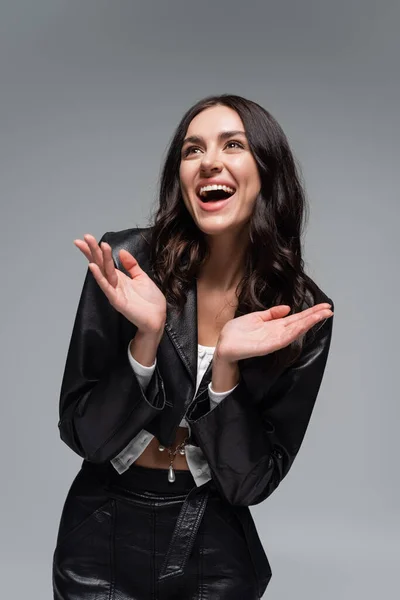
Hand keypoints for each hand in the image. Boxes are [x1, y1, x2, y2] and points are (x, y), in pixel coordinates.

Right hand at [74, 233, 166, 332]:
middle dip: (93, 250)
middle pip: (101, 264)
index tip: (85, 238)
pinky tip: (93, 267)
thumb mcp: (142, 277)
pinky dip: (99, 277)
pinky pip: (106, 287)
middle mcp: (114, 284)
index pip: (104, 261)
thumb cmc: (151, 301)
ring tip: (90, 246)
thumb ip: (132, 265)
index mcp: (119, 278)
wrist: (157, 318)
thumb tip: (121, 251)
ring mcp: (114, 292)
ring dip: (97, 258)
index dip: (96, 250)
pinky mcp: (117, 301)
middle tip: (85, 237)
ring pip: (103, 272)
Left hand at [216, 303, 332, 362]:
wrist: (224, 344)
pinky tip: (304, 325)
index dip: (310, 313)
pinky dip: (295, 331)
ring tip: (323, 314)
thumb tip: (287, 308)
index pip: (297, 318)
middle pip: (300, 323)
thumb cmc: (236, 332)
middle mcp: (278, 333)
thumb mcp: (255, 317)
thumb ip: (271, 313)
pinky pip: (284, 338)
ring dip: (309, 322)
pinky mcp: (268, 346)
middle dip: (315, 316)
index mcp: (275, 326)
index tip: (324, 307)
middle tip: (330, 310)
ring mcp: (274, 340)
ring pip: (296, 330)